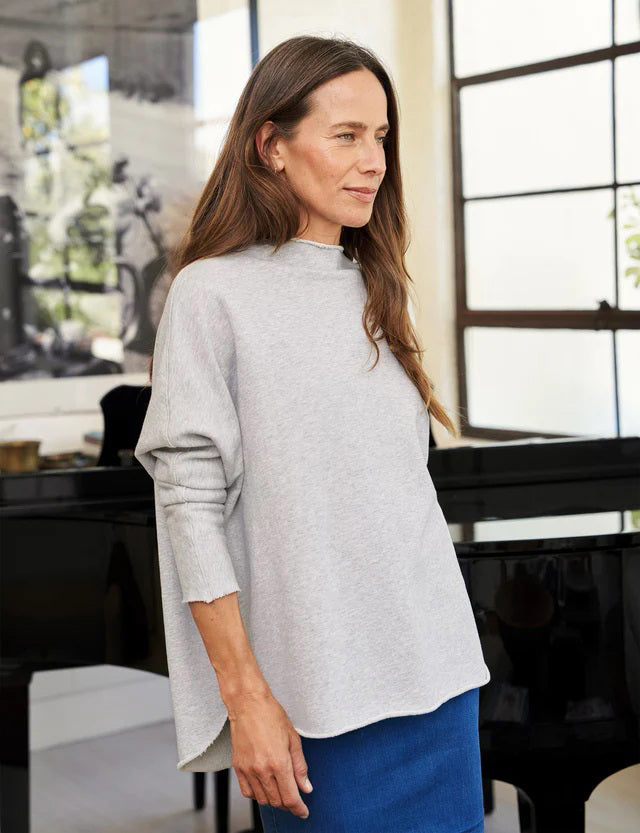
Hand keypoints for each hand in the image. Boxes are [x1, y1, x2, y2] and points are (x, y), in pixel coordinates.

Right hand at [226, 687, 313, 818]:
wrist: (248, 703)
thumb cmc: (272, 715)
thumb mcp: (293, 739)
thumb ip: (300, 766)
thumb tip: (306, 787)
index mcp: (279, 763)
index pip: (290, 798)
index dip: (299, 809)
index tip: (303, 812)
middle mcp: (262, 770)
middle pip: (277, 802)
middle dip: (288, 804)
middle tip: (295, 798)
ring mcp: (248, 770)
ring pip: (262, 800)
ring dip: (274, 800)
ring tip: (281, 790)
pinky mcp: (238, 767)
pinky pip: (248, 792)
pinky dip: (258, 795)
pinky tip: (265, 786)